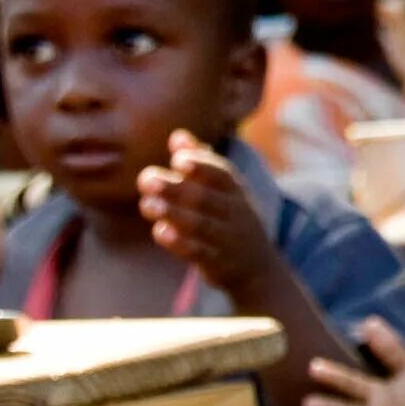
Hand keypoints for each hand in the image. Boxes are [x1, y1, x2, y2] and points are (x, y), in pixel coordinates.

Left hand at [138, 131, 277, 299]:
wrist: (258, 269)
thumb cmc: (231, 219)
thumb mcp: (225, 191)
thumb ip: (201, 162)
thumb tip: (177, 136)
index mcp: (235, 192)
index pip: (222, 174)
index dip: (202, 165)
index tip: (177, 159)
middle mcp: (235, 213)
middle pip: (206, 198)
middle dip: (176, 189)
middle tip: (146, 179)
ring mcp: (228, 240)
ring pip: (201, 225)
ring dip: (173, 214)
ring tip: (146, 205)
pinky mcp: (218, 264)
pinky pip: (199, 253)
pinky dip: (180, 243)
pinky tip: (159, 232)